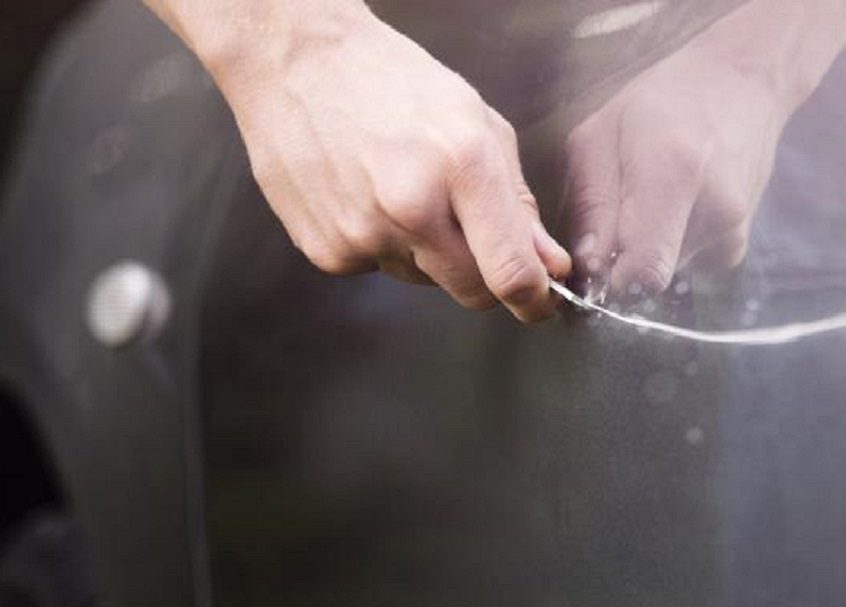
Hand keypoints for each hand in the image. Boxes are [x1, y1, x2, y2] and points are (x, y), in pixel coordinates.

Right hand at [152, 1, 569, 321]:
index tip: (539, 304)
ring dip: (428, 253)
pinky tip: (365, 195)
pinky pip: (377, 269)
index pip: (510, 269)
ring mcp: (364, 234)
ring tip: (402, 188)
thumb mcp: (477, 123)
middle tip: (471, 234)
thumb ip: (518, 201)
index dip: (533, 299)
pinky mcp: (327, 252)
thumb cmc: (390, 81)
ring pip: (423, 280)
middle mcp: (411, 206)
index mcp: (461, 165)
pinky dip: (383, 244)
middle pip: (470, 291)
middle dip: (484, 276)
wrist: (296, 63)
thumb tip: (549, 264)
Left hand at [566, 42, 785, 298]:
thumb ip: (592, 203)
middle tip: (622, 206)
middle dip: (622, 258)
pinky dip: (670, 245)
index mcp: (675, 171)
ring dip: (646, 247)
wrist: (743, 85)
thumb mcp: (602, 133)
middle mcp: (716, 210)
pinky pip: (684, 266)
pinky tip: (678, 204)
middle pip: (649, 276)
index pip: (646, 270)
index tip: (597, 255)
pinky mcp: (737, 246)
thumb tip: (591, 268)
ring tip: (655, 195)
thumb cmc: (662, 102)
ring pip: (664, 272)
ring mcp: (734, 231)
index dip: (611, 277)